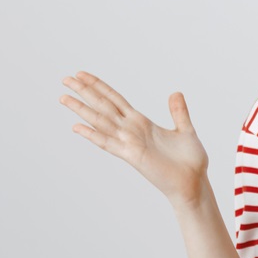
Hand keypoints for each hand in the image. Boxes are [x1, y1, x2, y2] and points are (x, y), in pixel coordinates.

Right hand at [59, 71, 209, 206]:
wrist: (194, 183)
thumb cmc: (190, 161)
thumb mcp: (185, 130)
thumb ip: (178, 112)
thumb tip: (176, 92)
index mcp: (142, 123)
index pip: (115, 99)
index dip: (99, 86)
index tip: (82, 74)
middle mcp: (132, 131)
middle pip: (103, 106)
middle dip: (84, 92)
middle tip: (65, 79)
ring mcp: (130, 143)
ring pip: (100, 122)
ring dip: (82, 110)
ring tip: (63, 98)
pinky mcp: (132, 156)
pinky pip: (108, 143)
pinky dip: (93, 135)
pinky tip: (77, 127)